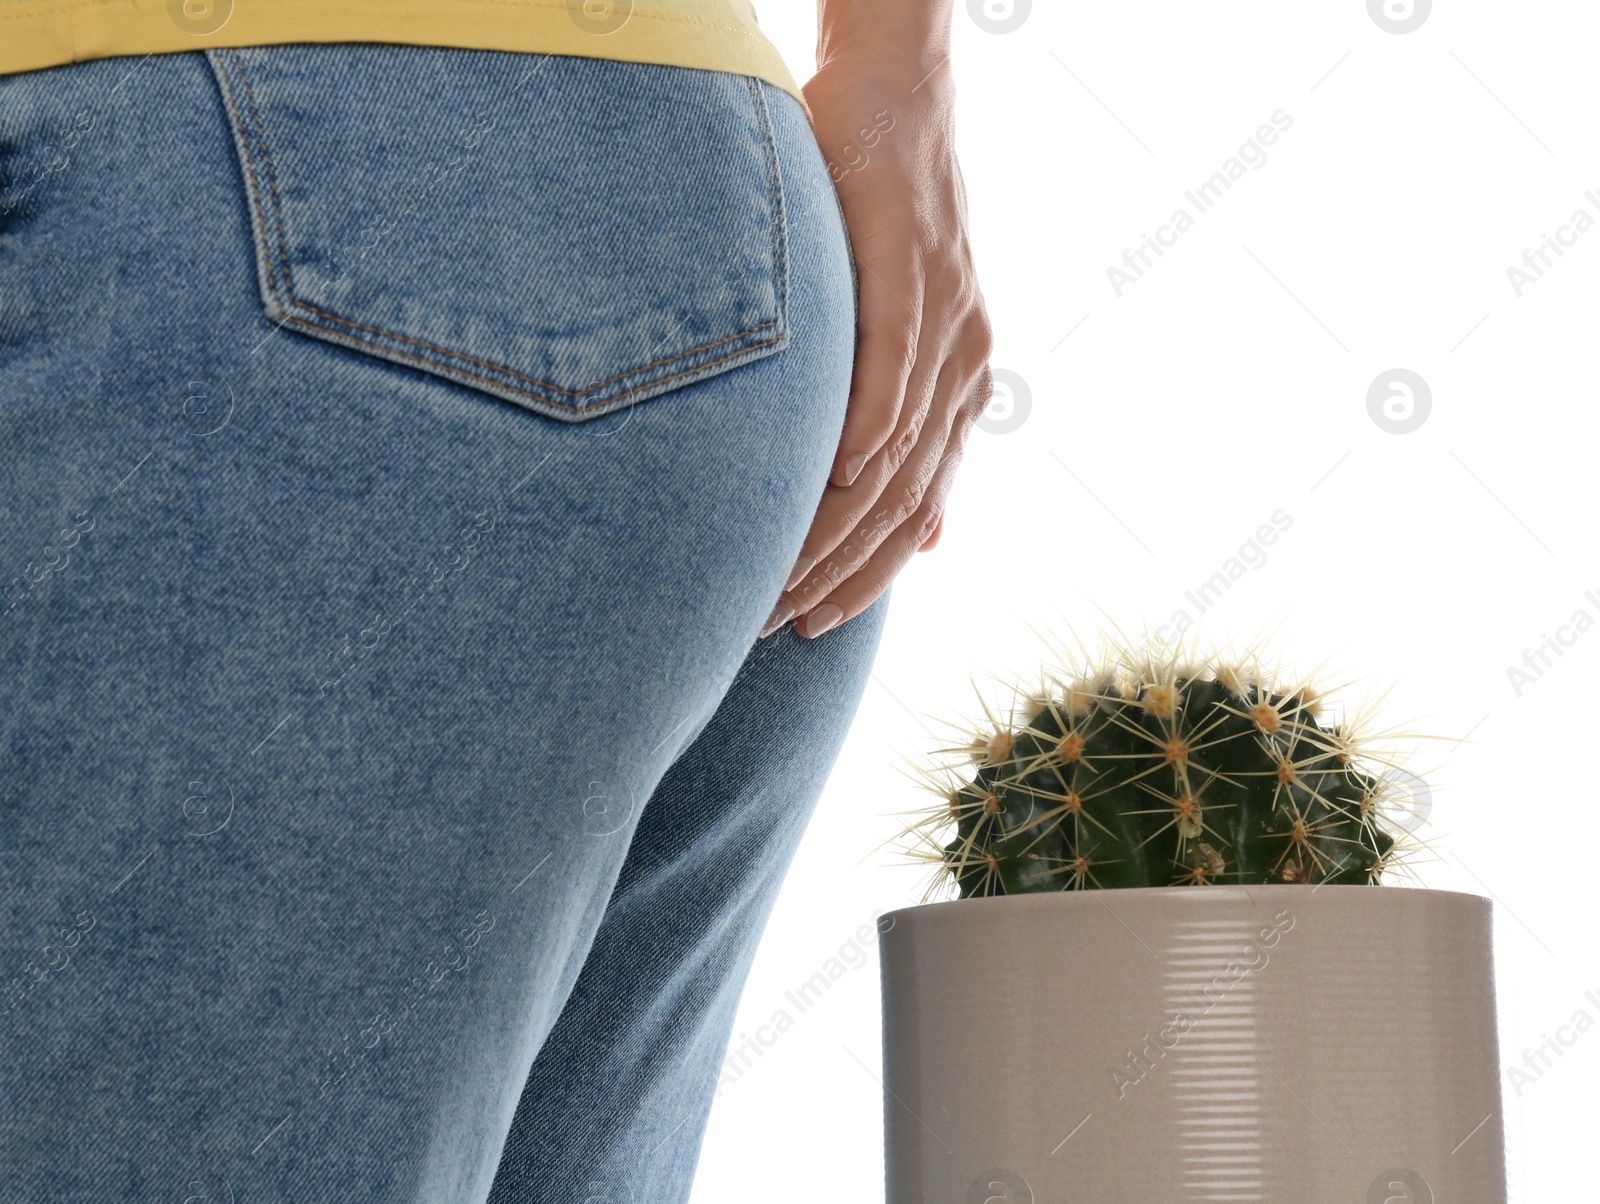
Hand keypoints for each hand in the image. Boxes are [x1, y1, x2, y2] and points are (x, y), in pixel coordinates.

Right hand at [760, 53, 991, 638]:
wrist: (896, 97)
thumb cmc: (872, 217)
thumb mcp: (893, 332)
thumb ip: (909, 430)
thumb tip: (933, 538)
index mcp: (960, 390)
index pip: (916, 511)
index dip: (870, 576)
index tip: (812, 625)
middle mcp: (967, 366)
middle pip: (908, 499)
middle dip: (846, 570)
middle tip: (780, 622)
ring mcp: (947, 318)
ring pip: (900, 448)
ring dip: (845, 520)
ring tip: (786, 573)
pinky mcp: (913, 265)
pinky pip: (895, 361)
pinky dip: (870, 422)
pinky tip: (841, 474)